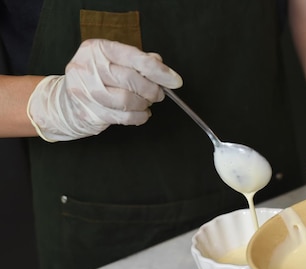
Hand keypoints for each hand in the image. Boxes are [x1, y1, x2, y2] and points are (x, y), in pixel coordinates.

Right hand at [27, 39, 182, 141]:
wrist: (66, 102)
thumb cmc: (96, 79)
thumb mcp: (113, 61)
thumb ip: (137, 60)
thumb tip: (159, 64)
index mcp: (96, 49)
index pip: (134, 58)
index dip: (159, 70)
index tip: (174, 80)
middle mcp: (87, 67)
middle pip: (131, 79)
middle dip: (152, 89)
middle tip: (158, 94)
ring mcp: (85, 91)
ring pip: (127, 100)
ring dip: (144, 104)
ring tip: (146, 103)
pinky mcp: (88, 112)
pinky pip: (123, 117)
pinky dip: (139, 117)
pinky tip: (141, 113)